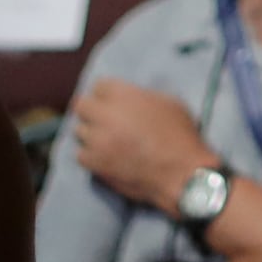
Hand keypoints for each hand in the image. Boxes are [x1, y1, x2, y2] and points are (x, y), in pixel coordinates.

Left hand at [71, 79, 215, 213]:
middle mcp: (106, 115)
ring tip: (106, 140)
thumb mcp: (169, 103)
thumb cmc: (181, 137)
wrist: (182, 174)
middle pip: (81, 105)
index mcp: (124, 95)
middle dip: (92, 110)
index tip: (113, 103)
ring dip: (91, 133)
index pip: (99, 86)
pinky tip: (104, 157)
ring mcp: (98, 140)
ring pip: (80, 131)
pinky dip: (90, 155)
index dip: (108, 94)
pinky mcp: (96, 163)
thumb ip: (143, 96)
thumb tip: (130, 99)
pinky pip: (80, 154)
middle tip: (103, 120)